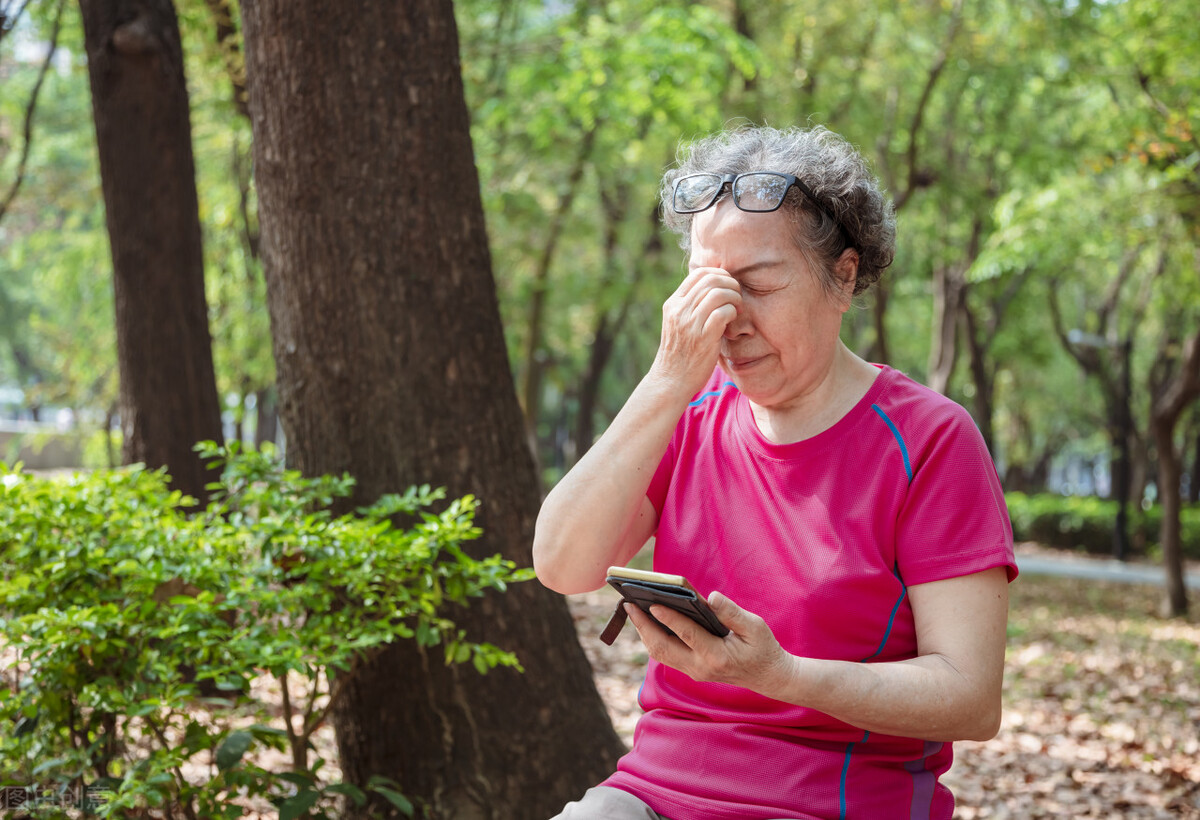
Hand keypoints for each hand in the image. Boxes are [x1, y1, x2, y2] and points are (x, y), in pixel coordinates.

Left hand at [624, 591, 794, 694]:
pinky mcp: (690, 670)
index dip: (669, 618)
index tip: (652, 603)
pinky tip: (646, 621)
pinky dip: (653, 637)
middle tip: (629, 603)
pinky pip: (665, 654)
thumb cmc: (763, 648)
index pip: (687, 634)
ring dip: (644, 632)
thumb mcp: (755, 627)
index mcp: (717, 656)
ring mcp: (693, 671)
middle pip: (663, 647)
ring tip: (632, 609)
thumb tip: (710, 598)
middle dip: (643, 626)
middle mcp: (700, 667)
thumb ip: (732, 613)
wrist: (768, 677)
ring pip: (660, 653)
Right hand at [650, 267, 740, 396]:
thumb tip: (713, 290)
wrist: (671, 380)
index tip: (728, 286)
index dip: (719, 274)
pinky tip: (733, 320)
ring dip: (734, 298)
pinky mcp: (703, 337)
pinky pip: (723, 312)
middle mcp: (679, 310)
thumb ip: (690, 307)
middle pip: (711, 280)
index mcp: (673, 304)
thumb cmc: (680, 353)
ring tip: (737, 308)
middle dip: (730, 284)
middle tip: (737, 296)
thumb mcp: (678, 324)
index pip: (699, 273)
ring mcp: (690, 324)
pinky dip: (732, 312)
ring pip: (718, 293)